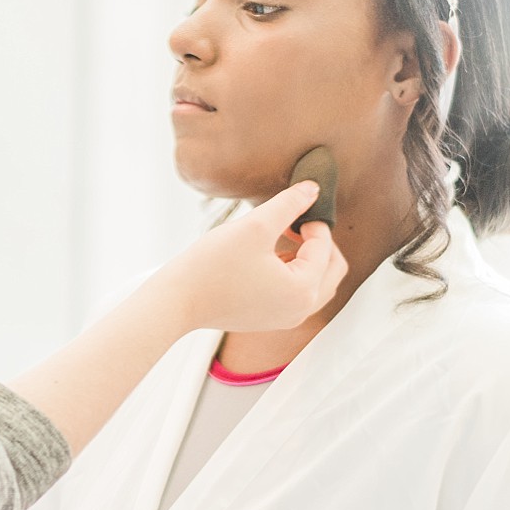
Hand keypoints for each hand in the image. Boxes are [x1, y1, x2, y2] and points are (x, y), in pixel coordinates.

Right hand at [155, 181, 349, 334]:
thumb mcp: (255, 225)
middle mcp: (301, 311)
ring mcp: (286, 319)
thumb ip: (289, 204)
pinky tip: (267, 257)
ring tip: (280, 237)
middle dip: (319, 243)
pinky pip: (297, 295)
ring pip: (317, 283)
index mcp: (304, 291)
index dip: (312, 221)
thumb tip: (313, 189)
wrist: (177, 301)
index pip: (325, 248)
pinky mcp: (270, 320)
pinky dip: (294, 273)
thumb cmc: (212, 265)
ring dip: (307, 258)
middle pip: (333, 270)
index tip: (290, 208)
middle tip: (295, 223)